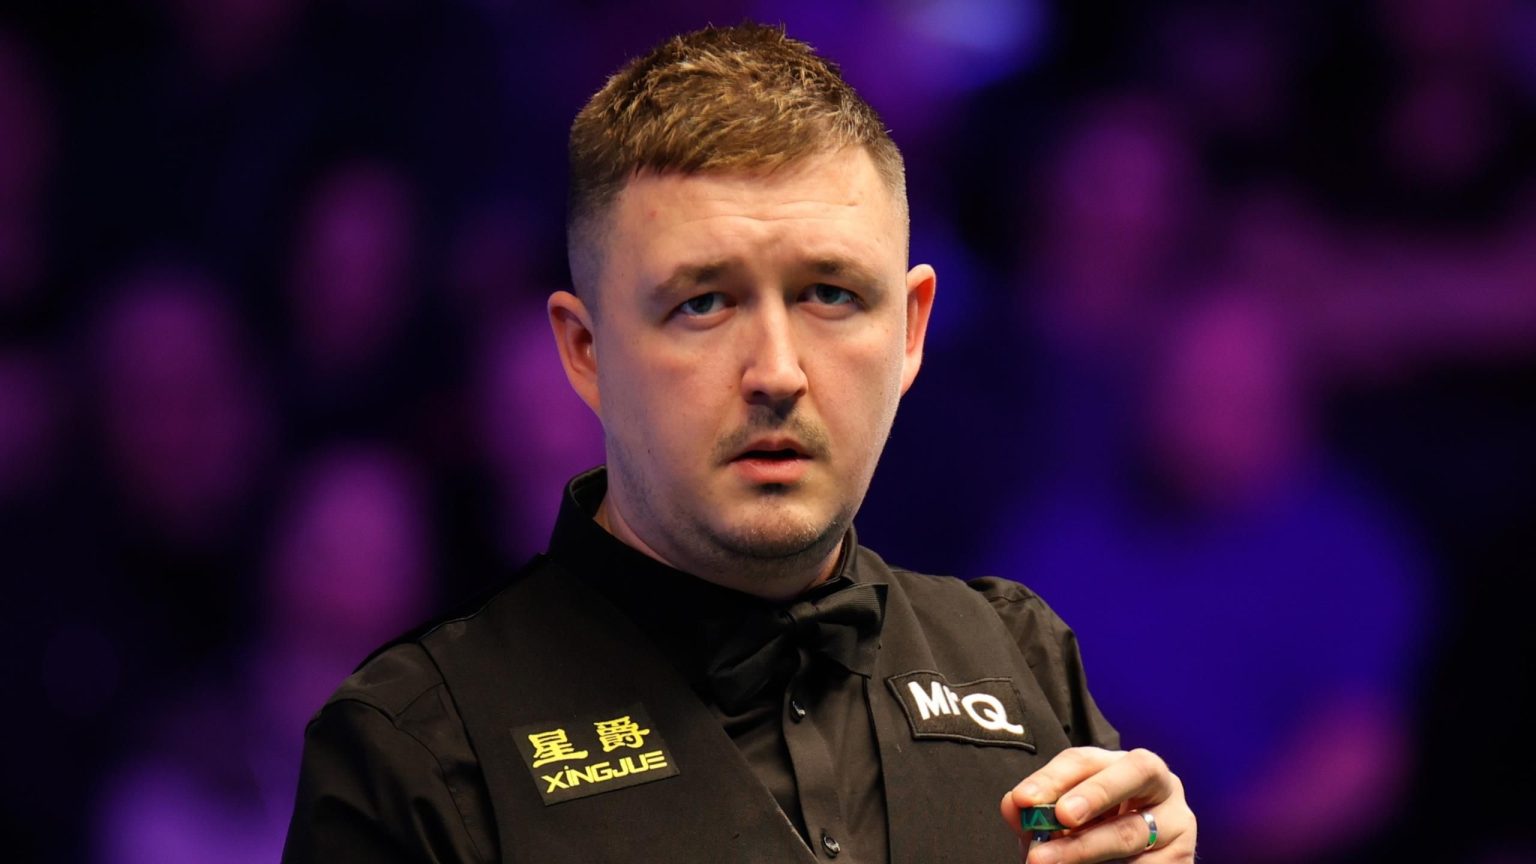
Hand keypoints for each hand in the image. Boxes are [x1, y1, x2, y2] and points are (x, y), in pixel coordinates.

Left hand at [1000, 747, 1195, 862]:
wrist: (1138, 863)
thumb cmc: (1097, 833)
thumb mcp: (1068, 819)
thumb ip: (1040, 810)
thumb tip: (1013, 805)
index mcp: (1124, 765)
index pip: (1088, 760)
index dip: (1054, 776)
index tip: (1024, 799)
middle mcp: (1161, 785)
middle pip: (1135, 774)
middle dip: (1094, 793)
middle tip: (1060, 816)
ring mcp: (1178, 823)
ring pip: (1131, 832)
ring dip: (1085, 848)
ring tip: (1046, 862)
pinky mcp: (1182, 860)